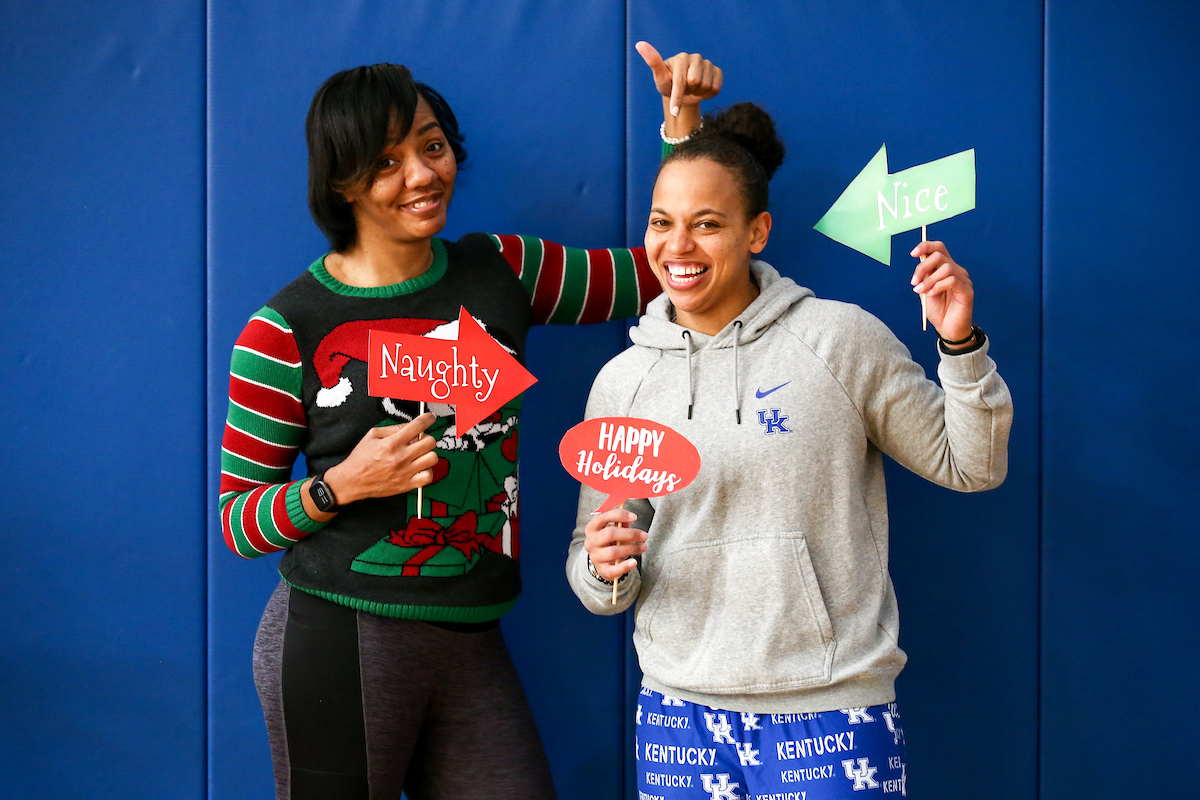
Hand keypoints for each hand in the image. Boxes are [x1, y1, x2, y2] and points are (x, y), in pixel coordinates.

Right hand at [321, 412, 439, 508]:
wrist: (352, 481)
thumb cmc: (361, 458)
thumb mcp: (372, 435)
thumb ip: (393, 428)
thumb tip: (411, 425)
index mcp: (392, 443)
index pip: (418, 426)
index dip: (428, 419)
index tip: (430, 417)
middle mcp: (401, 457)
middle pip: (430, 442)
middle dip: (426, 438)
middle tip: (420, 440)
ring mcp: (405, 472)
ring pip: (432, 458)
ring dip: (428, 454)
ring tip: (420, 455)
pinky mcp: (406, 485)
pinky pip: (428, 477)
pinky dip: (427, 471)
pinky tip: (419, 468)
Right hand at [583, 507, 646, 581]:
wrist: (603, 561)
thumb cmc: (610, 541)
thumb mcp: (614, 529)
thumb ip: (621, 523)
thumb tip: (630, 518)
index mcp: (592, 528)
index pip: (602, 517)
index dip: (619, 515)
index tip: (634, 517)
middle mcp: (591, 542)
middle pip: (609, 534)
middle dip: (629, 534)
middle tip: (644, 535)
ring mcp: (595, 557)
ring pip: (613, 552)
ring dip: (632, 548)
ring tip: (643, 547)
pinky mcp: (602, 570)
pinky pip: (613, 570)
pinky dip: (625, 566)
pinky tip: (634, 562)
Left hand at [636, 41, 721, 139]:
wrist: (682, 92)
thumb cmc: (668, 85)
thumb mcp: (660, 78)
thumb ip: (653, 62)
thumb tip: (639, 44)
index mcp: (681, 58)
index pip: (681, 80)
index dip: (678, 98)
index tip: (674, 111)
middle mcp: (696, 57)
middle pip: (696, 82)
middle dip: (688, 92)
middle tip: (683, 90)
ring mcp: (708, 63)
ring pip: (707, 86)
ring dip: (698, 94)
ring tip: (691, 89)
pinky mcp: (717, 71)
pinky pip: (716, 88)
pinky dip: (708, 94)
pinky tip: (701, 90)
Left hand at [910, 241, 974, 344]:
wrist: (947, 329)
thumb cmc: (938, 311)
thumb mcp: (925, 291)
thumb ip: (924, 277)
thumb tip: (919, 260)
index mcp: (945, 269)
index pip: (939, 248)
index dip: (926, 246)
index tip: (913, 254)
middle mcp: (956, 271)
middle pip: (939, 255)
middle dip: (922, 267)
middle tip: (914, 282)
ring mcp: (963, 280)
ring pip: (946, 268)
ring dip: (929, 280)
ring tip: (921, 292)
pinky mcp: (967, 291)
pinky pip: (952, 281)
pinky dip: (938, 286)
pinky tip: (932, 295)